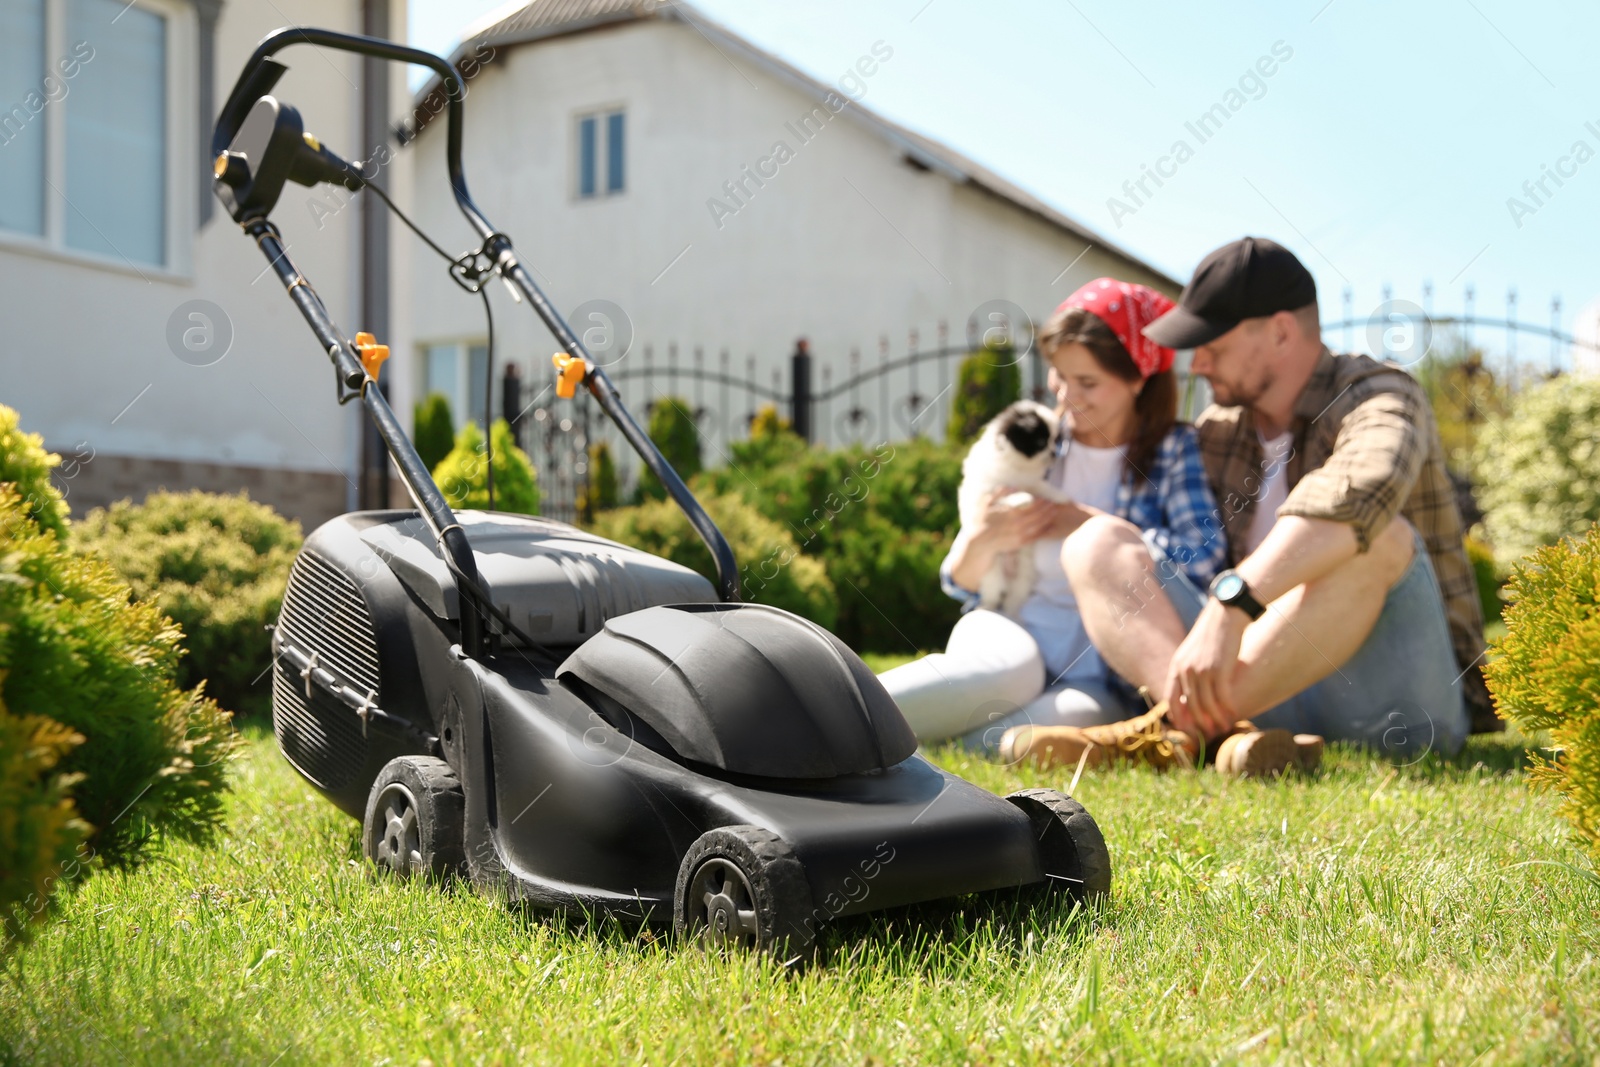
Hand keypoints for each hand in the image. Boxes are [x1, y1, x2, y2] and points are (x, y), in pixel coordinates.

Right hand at [968, 487, 1055, 552]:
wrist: (979, 543)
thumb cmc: (981, 522)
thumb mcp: (986, 504)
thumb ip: (999, 494)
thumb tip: (1013, 487)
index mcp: (1011, 512)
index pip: (1030, 505)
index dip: (1040, 501)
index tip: (1045, 498)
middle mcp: (1018, 523)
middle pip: (1037, 514)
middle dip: (1047, 508)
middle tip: (1054, 504)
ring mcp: (1020, 534)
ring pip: (1038, 525)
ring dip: (1048, 518)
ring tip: (1055, 512)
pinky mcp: (1020, 543)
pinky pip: (1035, 537)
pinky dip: (1043, 531)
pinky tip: (1049, 527)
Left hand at [1163, 599, 1248, 738]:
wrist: (1225, 616)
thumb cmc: (1211, 636)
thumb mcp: (1191, 653)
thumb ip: (1188, 673)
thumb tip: (1190, 697)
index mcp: (1176, 666)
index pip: (1170, 698)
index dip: (1177, 716)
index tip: (1184, 728)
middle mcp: (1185, 670)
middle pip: (1190, 705)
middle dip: (1199, 722)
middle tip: (1209, 732)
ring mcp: (1202, 671)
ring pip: (1207, 704)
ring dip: (1216, 719)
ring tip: (1224, 726)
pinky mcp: (1219, 670)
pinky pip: (1222, 697)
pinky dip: (1228, 708)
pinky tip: (1234, 713)